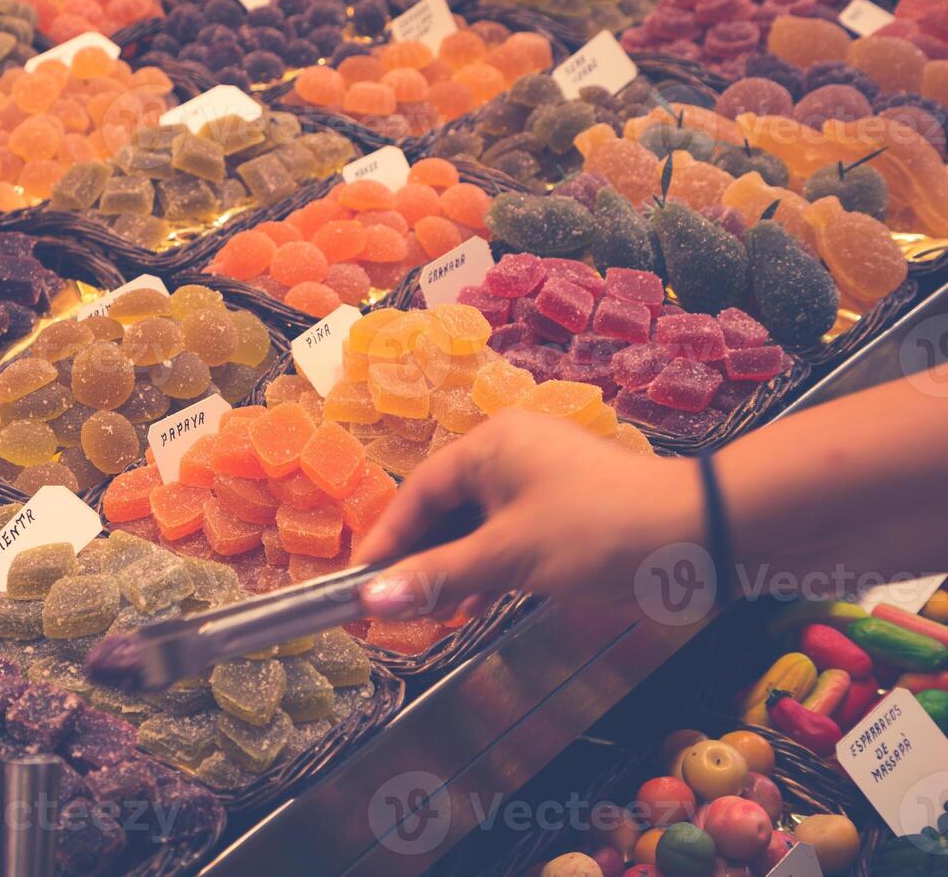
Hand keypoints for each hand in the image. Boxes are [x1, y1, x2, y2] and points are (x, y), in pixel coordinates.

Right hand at [354, 409, 701, 620]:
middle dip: (419, 559)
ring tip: (428, 614)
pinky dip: (489, 571)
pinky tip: (474, 607)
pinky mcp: (565, 515)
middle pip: (445, 509)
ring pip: (477, 528)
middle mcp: (511, 457)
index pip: (418, 492)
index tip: (360, 583)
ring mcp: (541, 485)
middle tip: (390, 605)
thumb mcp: (510, 557)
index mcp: (491, 447)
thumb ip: (439, 576)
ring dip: (453, 570)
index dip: (387, 540)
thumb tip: (372, 600)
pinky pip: (508, 539)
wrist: (701, 536)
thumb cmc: (599, 530)